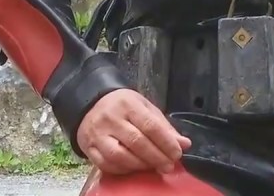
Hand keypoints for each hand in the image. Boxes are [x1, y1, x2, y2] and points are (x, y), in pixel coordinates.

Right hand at [77, 89, 191, 174]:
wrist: (90, 103)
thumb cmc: (123, 106)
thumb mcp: (144, 108)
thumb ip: (164, 126)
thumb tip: (184, 144)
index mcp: (128, 104)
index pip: (150, 125)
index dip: (166, 142)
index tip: (177, 153)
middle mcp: (110, 118)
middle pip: (136, 142)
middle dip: (156, 157)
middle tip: (168, 166)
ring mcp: (97, 134)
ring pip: (119, 155)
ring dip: (140, 165)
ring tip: (152, 168)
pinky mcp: (88, 147)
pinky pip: (106, 164)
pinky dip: (122, 170)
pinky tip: (134, 169)